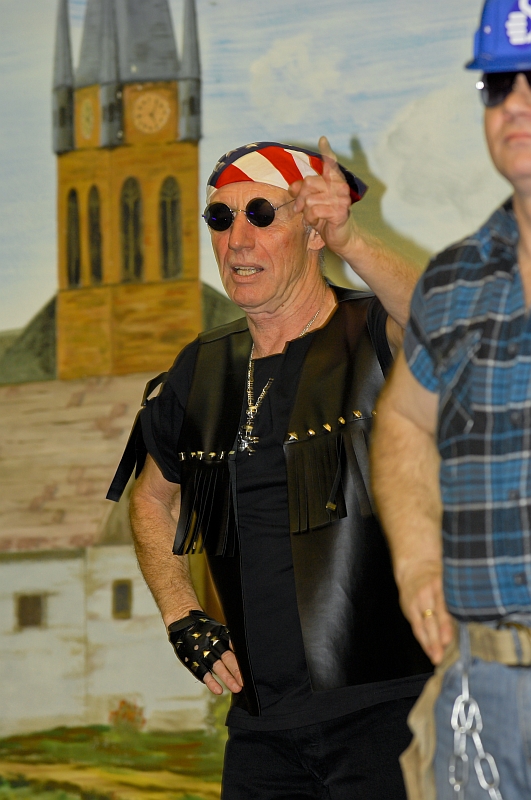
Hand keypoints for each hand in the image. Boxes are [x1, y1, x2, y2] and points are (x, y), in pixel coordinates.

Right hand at [168, 610, 242, 694]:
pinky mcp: (196, 662)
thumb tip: (244, 648)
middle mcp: (213, 644)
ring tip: (237, 688)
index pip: (234, 646)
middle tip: (245, 681)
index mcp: (221, 635)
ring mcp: (204, 653)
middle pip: (228, 658)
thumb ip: (230, 640)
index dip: (242, 656)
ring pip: (218, 667)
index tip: (250, 665)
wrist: (183, 623)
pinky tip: (219, 690)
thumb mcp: (219, 629)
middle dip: (237, 670)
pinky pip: (204, 673)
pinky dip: (211, 683)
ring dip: (227, 679)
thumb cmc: (204, 628)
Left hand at [289, 136, 353, 256]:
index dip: (326, 151)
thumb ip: (302, 193)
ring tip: (311, 218)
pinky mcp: (339, 211)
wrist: (343, 238)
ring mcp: (341, 198)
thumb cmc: (326, 218)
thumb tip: (292, 187)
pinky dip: (310, 219)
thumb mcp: (312, 204)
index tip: (322, 139)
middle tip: (299, 209)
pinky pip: (314, 211)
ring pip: (309, 199)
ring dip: (305, 212)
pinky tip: (315, 223)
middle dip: (299, 198)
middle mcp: (339, 186)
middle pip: (308, 182)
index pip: (330, 163)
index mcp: (334, 181)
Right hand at [397, 561, 454, 664]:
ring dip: (431, 642)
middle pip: (433, 618)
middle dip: (438, 635)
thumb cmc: (439, 577)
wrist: (415, 567)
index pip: (444, 606)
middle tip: (444, 650)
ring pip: (423, 625)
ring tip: (437, 657)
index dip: (446, 623)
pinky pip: (417, 628)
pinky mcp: (409, 609)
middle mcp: (427, 593)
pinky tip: (430, 651)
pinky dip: (424, 641)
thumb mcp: (449, 581)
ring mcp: (417, 602)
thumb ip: (458, 598)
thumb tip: (474, 620)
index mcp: (440, 585)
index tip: (450, 638)